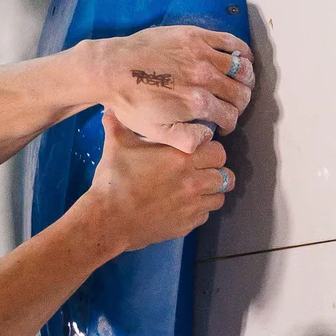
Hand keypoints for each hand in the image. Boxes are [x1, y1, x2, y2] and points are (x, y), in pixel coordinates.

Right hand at [84, 110, 232, 253]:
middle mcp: (194, 182)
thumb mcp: (116, 146)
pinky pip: (205, 215)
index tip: (200, 150)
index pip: (218, 151)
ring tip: (197, 188)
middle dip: (216, 171)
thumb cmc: (113, 181)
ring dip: (211, 192)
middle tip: (202, 170)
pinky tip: (184, 205)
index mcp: (182, 158)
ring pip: (219, 197)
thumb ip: (118, 125)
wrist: (108, 219)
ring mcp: (192, 206)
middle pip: (226, 175)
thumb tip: (111, 110)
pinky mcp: (186, 225)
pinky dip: (199, 210)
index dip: (210, 149)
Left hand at [86, 25, 253, 152]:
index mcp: (197, 103)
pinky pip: (231, 42)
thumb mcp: (156, 132)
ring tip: (237, 84)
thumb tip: (210, 136)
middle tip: (230, 106)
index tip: (223, 125)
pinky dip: (241, 52)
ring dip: (245, 79)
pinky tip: (240, 60)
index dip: (230, 124)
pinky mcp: (196, 36)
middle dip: (240, 104)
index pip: (231, 115)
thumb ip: (187, 139)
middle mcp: (205, 77)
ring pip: (241, 68)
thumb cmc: (131, 102)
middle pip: (241, 93)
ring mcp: (202, 54)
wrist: (111, 68)